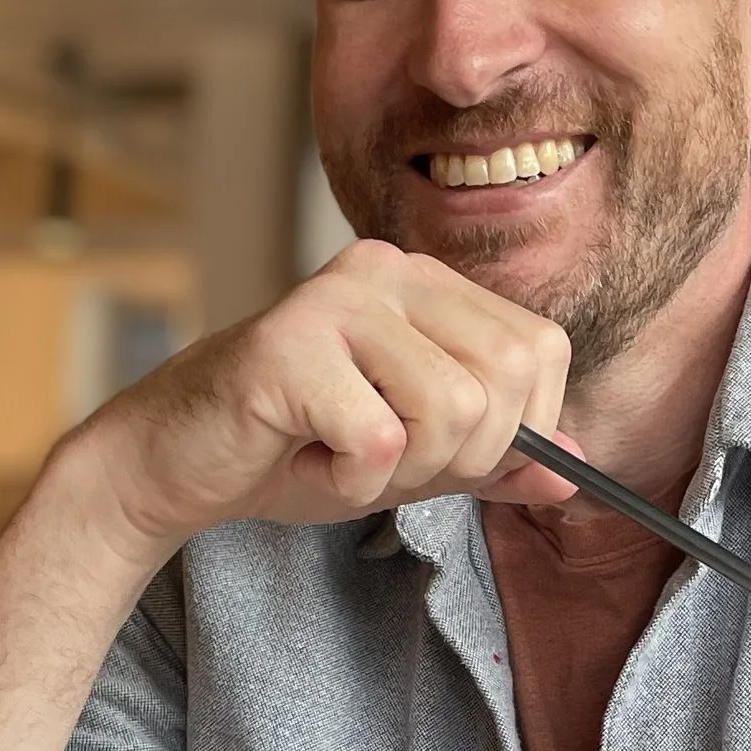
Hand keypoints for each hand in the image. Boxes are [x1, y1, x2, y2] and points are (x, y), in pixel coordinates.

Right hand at [73, 240, 575, 558]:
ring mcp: (335, 301)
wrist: (176, 463)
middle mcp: (384, 271)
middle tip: (388, 462)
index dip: (521, 428)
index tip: (455, 456)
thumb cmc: (292, 448)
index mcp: (424, 283)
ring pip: (449, 410)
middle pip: (503, 379)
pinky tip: (304, 457)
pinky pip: (378, 441)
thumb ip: (494, 460)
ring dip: (399, 469)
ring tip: (338, 455)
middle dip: (462, 455)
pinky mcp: (289, 348)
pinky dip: (348, 479)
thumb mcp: (413, 457)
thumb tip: (574, 473)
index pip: (540, 348)